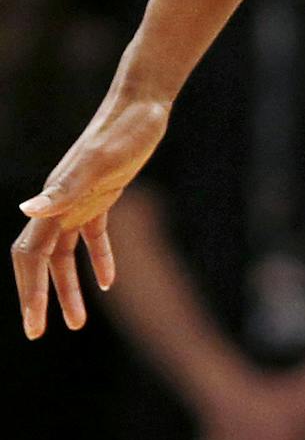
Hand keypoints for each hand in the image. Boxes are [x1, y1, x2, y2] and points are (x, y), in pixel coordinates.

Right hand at [14, 90, 169, 336]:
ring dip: (68, 288)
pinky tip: (108, 283)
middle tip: (41, 332)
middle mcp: (61, 204)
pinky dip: (99, 261)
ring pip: (65, 254)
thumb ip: (64, 188)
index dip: (28, 291)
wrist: (142, 106)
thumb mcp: (100, 163)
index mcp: (55, 202)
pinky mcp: (104, 196)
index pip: (30, 255)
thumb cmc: (123, 132)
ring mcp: (81, 201)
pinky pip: (94, 237)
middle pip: (41, 260)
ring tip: (77, 323)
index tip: (33, 324)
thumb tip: (27, 211)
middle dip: (39, 298)